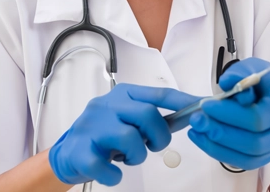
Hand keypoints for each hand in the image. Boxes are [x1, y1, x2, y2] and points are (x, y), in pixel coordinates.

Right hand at [49, 83, 198, 185]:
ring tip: (129, 157)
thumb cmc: (104, 132)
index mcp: (123, 94)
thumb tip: (187, 116)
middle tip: (153, 145)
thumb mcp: (127, 117)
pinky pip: (106, 166)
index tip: (201, 107)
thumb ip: (152, 116)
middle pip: (147, 114)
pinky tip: (112, 171)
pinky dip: (115, 174)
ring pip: (130, 137)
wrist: (68, 150)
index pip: (159, 94)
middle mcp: (108, 104)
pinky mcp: (81, 148)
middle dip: (159, 135)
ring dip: (137, 155)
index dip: (183, 101)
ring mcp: (92, 125)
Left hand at [188, 57, 269, 169]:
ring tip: (196, 131)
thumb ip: (238, 73)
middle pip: (257, 140)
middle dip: (222, 132)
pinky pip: (248, 161)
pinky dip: (223, 152)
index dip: (231, 114)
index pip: (261, 115)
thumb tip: (226, 83)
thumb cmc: (262, 78)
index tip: (205, 105)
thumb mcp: (250, 66)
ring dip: (219, 145)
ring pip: (253, 156)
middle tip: (197, 120)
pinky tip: (204, 140)